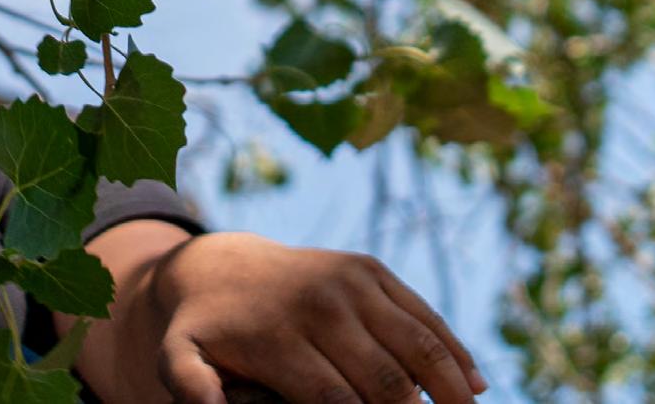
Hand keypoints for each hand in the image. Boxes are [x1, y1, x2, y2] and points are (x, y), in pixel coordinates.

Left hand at [146, 233, 486, 403]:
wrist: (219, 265)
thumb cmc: (203, 332)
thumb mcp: (179, 360)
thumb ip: (191, 390)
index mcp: (284, 334)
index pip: (338, 400)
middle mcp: (326, 303)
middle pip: (387, 376)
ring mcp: (355, 281)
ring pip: (418, 340)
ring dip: (451, 385)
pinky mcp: (373, 271)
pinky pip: (421, 312)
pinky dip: (452, 348)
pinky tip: (475, 382)